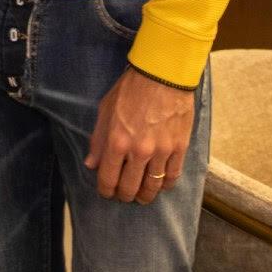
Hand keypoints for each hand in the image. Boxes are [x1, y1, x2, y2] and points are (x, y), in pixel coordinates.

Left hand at [84, 67, 194, 203]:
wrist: (162, 75)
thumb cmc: (130, 89)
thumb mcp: (105, 110)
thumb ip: (98, 140)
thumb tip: (91, 164)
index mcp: (117, 141)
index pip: (108, 178)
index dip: (106, 190)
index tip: (106, 192)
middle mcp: (139, 151)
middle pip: (130, 187)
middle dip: (124, 195)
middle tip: (123, 195)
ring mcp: (162, 151)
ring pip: (153, 186)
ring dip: (145, 196)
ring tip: (141, 196)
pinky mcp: (179, 148)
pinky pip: (173, 176)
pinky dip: (165, 185)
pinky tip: (160, 185)